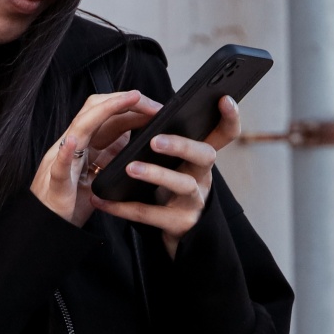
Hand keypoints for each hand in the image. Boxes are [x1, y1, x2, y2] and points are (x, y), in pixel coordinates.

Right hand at [31, 90, 156, 226]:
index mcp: (84, 145)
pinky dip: (65, 152)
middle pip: (94, 112)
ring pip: (79, 129)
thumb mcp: (99, 172)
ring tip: (124, 101)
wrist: (48, 227)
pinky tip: (73, 142)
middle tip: (147, 101)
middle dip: (121, 102)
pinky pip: (58, 166)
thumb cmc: (71, 200)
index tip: (153, 106)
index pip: (105, 115)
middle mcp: (71, 147)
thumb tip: (132, 134)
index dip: (128, 106)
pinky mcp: (55, 183)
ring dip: (102, 112)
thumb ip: (111, 153)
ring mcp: (61, 162)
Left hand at [92, 95, 240, 257]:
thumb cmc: (169, 191)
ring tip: (130, 168)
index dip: (230, 117)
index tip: (223, 98)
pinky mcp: (180, 224)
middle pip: (205, 155)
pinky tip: (103, 201)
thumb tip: (139, 110)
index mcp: (200, 158)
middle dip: (182, 145)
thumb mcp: (174, 165)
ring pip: (183, 184)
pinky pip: (152, 214)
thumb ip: (166, 142)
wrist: (176, 235)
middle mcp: (203, 176)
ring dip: (156, 174)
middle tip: (155, 140)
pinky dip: (125, 207)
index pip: (225, 133)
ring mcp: (195, 201)